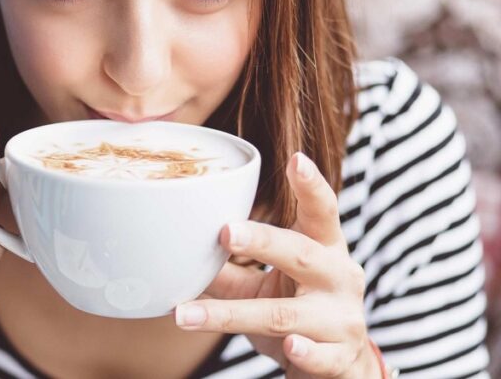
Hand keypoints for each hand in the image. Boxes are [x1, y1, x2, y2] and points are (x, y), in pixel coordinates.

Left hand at [174, 152, 380, 377]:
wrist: (341, 369)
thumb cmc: (299, 313)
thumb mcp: (264, 287)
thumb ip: (228, 270)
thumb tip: (174, 251)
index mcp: (324, 250)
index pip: (322, 212)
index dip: (311, 186)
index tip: (295, 159)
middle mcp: (339, 278)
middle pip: (301, 254)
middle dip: (264, 241)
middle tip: (226, 231)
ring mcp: (341, 319)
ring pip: (285, 314)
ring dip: (232, 315)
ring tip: (186, 316)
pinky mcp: (339, 357)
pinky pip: (318, 355)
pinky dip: (303, 351)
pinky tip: (289, 347)